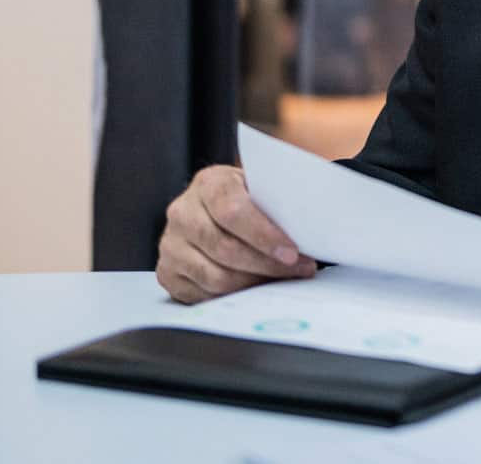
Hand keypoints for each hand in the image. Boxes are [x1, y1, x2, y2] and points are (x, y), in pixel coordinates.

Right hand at [156, 164, 315, 302]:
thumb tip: (313, 226)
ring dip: (254, 284)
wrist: (214, 206)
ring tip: (283, 280)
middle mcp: (182, 212)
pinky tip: (257, 290)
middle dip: (267, 264)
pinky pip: (202, 294)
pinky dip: (234, 296)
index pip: (233, 212)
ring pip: (215, 276)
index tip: (292, 252)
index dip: (264, 235)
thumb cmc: (248, 197)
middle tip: (299, 270)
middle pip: (224, 248)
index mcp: (208, 183)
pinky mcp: (167, 272)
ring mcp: (170, 244)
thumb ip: (277, 201)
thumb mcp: (260, 187)